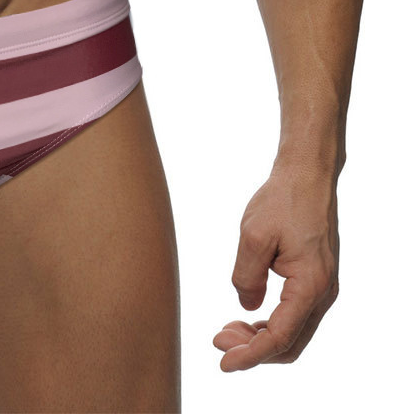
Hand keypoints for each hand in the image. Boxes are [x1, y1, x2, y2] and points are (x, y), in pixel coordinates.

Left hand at [214, 159, 339, 370]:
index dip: (250, 355)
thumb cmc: (281, 201)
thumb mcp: (253, 236)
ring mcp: (322, 288)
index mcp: (310, 286)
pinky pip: (295, 315)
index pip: (280, 337)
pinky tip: (246, 317)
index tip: (223, 363)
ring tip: (226, 331)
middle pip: (289, 343)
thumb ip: (246, 276)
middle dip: (253, 350)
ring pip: (293, 332)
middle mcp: (322, 294)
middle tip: (217, 342)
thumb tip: (245, 308)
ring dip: (260, 338)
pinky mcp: (315, 280)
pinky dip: (270, 323)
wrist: (306, 177)